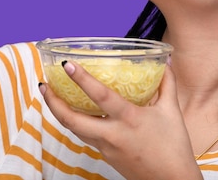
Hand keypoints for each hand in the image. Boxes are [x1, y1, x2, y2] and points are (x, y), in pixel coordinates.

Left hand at [41, 62, 203, 179]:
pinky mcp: (105, 156)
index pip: (100, 96)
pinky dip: (75, 123)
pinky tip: (74, 114)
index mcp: (129, 119)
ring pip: (74, 129)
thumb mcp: (172, 111)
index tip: (67, 65)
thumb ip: (167, 84)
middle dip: (53, 102)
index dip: (82, 79)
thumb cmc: (174, 148)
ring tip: (51, 96)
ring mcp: (105, 147)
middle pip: (71, 120)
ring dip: (59, 113)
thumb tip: (166, 62)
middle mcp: (112, 134)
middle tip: (44, 84)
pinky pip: (85, 137)